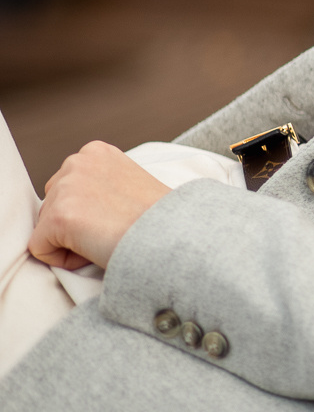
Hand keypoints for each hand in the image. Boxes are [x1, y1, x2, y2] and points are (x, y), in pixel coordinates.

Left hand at [29, 141, 169, 271]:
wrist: (174, 235)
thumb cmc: (160, 218)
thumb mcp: (129, 183)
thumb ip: (100, 185)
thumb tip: (83, 206)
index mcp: (95, 152)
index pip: (68, 188)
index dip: (90, 211)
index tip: (119, 214)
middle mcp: (76, 162)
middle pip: (51, 205)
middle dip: (75, 224)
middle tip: (113, 228)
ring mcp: (65, 189)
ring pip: (45, 228)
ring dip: (72, 241)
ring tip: (108, 237)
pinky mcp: (57, 218)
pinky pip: (41, 249)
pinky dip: (65, 259)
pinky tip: (96, 250)